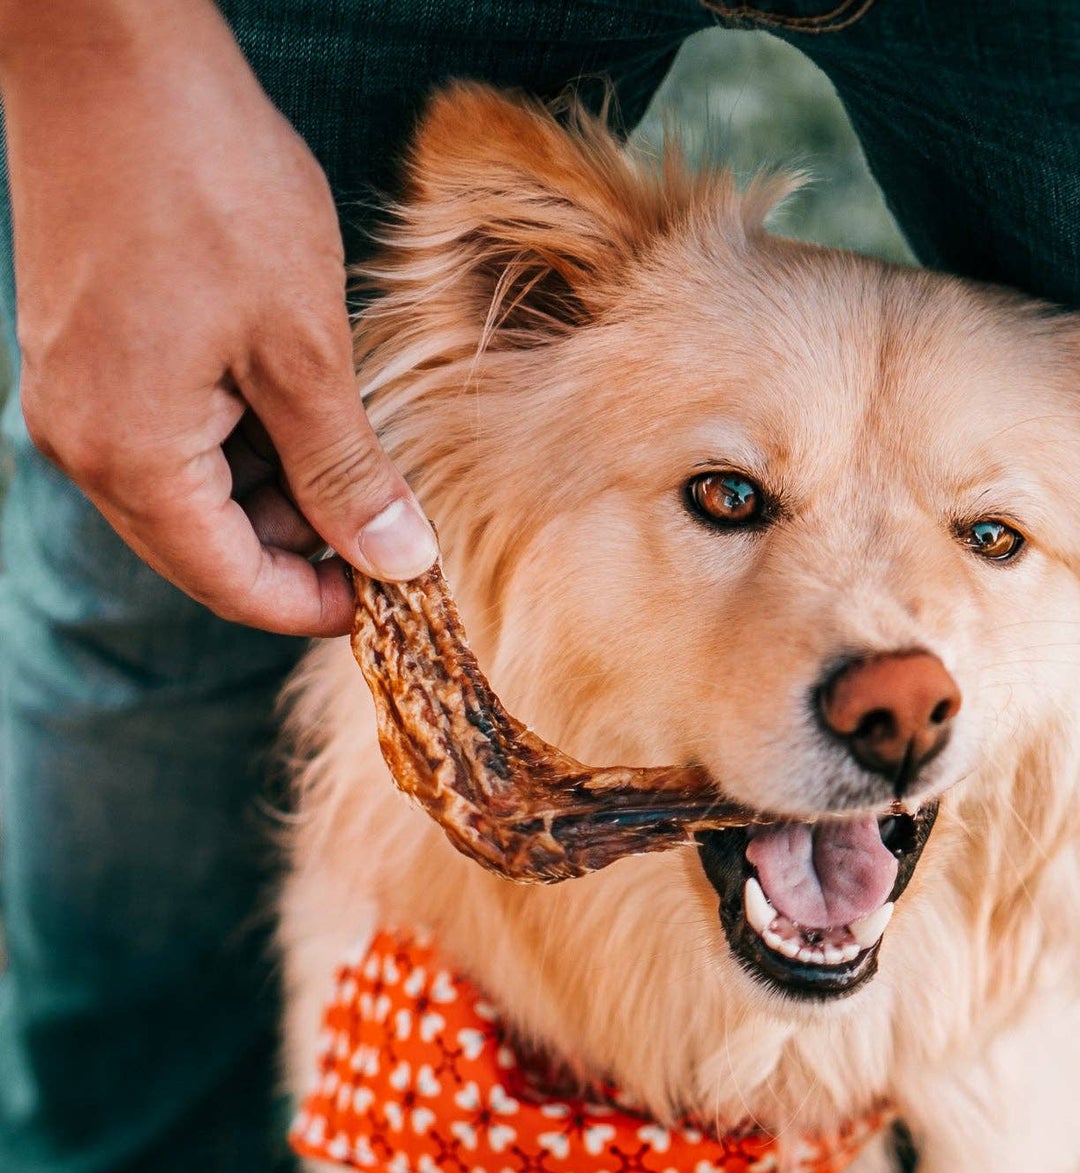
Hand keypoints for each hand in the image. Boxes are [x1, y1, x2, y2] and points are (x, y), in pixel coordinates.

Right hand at [0, 0, 435, 634]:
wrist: (108, 47)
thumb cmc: (209, 183)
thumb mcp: (303, 346)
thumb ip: (346, 469)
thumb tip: (398, 563)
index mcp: (130, 457)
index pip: (233, 586)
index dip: (319, 605)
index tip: (397, 592)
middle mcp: (84, 444)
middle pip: (206, 550)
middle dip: (302, 548)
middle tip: (389, 510)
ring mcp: (75, 397)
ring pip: (191, 494)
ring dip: (275, 490)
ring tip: (349, 436)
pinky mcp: (84, 353)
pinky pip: (169, 436)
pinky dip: (239, 438)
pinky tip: (296, 394)